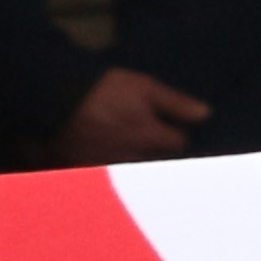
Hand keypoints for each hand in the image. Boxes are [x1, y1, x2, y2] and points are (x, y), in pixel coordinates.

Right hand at [51, 68, 211, 165]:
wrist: (54, 96)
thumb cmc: (103, 88)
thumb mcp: (144, 88)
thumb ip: (175, 104)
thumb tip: (206, 115)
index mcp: (149, 138)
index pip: (179, 144)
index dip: (177, 132)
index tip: (173, 125)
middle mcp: (132, 158)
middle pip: (157, 159)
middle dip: (157, 149)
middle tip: (150, 135)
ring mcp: (108, 166)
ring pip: (132, 166)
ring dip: (134, 157)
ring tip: (125, 142)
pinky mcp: (85, 168)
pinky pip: (105, 172)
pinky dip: (108, 164)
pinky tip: (104, 149)